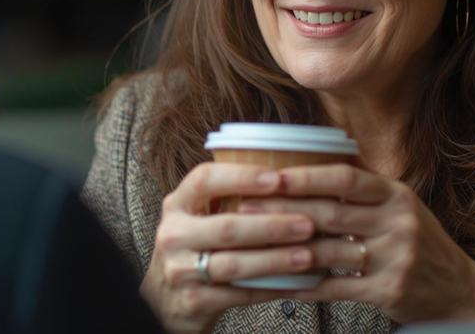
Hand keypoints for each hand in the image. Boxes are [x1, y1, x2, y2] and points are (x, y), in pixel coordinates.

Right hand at [140, 162, 318, 333]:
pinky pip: (238, 294)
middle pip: (226, 226)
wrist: (166, 298)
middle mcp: (174, 234)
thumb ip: (229, 196)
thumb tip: (288, 172)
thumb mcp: (199, 216)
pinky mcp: (192, 301)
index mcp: (178, 204)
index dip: (242, 176)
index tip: (279, 178)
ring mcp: (179, 270)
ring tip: (307, 255)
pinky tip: (293, 282)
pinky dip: (269, 288)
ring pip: (234, 264)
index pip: (205, 179)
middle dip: (272, 225)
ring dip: (275, 259)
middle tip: (308, 223)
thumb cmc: (195, 248)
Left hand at [237, 164, 474, 323]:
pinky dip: (305, 285)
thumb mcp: (399, 204)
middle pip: (331, 212)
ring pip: (329, 251)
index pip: (346, 177)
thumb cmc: (417, 241)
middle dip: (284, 209)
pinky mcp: (388, 290)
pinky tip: (280, 282)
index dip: (306, 175)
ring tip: (254, 244)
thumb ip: (364, 181)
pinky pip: (337, 287)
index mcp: (395, 194)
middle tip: (246, 206)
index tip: (272, 174)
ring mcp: (394, 257)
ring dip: (286, 248)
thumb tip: (327, 145)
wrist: (455, 289)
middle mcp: (397, 222)